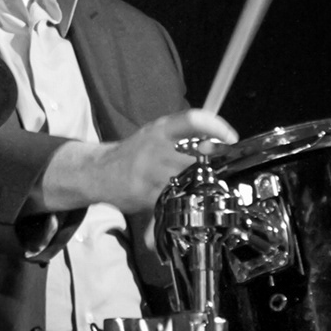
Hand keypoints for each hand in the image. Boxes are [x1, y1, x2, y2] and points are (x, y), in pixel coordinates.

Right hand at [37, 108, 237, 215]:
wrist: (99, 171)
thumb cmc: (136, 153)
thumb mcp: (157, 135)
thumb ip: (184, 137)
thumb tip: (221, 143)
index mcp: (162, 129)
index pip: (193, 120)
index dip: (216, 127)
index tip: (232, 138)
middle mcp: (156, 146)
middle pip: (197, 156)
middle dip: (214, 166)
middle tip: (227, 172)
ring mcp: (149, 170)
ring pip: (188, 181)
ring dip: (201, 188)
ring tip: (210, 192)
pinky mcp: (144, 193)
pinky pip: (171, 202)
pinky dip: (182, 208)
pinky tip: (187, 210)